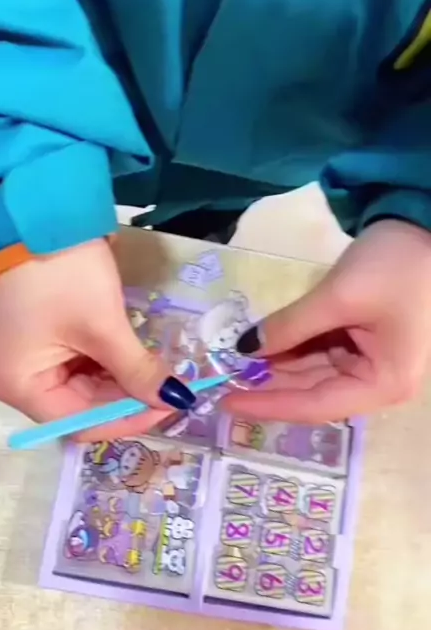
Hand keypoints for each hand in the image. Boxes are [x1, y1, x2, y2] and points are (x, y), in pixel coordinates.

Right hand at [0, 239, 194, 439]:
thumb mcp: (103, 325)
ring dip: (124, 382)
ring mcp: (31, 361)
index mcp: (19, 385)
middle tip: (173, 389)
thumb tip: (176, 400)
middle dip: (129, 399)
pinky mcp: (45, 342)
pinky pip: (82, 366)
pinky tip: (140, 358)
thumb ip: (138, 370)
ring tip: (161, 372)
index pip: (79, 424)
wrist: (40, 214)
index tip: (169, 407)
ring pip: (87, 389)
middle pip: (82, 408)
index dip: (127, 419)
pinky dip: (112, 365)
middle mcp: (18, 382)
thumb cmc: (64, 274)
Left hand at [223, 220, 430, 421]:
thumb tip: (244, 349)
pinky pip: (320, 354)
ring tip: (232, 364)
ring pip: (313, 373)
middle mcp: (378, 383)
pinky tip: (259, 346)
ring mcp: (370, 363)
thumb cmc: (395, 266)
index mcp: (384, 384)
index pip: (315, 405)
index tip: (225, 403)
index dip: (268, 404)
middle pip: (313, 392)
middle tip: (220, 381)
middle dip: (268, 385)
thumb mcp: (336, 297)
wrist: (428, 224)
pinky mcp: (363, 343)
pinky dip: (291, 349)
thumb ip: (289, 327)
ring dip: (276, 367)